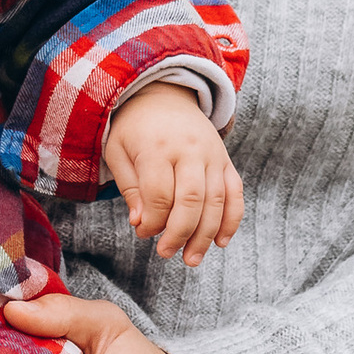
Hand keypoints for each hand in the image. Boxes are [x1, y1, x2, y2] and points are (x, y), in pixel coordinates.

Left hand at [102, 89, 244, 270]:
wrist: (165, 94)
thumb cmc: (134, 128)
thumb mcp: (118, 151)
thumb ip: (129, 188)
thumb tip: (141, 224)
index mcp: (157, 146)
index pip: (160, 194)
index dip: (152, 222)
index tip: (142, 232)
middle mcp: (189, 150)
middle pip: (191, 200)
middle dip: (179, 233)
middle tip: (166, 253)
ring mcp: (212, 155)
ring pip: (216, 201)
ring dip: (205, 235)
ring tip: (192, 259)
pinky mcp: (225, 161)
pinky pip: (235, 193)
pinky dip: (232, 219)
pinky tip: (221, 242)